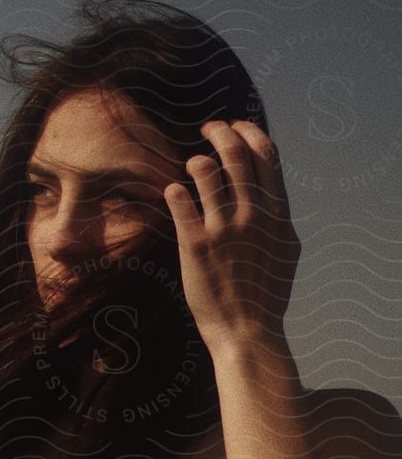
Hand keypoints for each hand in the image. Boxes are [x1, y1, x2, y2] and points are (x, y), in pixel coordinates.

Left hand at [163, 118, 301, 352]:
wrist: (246, 331)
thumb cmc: (266, 294)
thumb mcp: (286, 250)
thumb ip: (279, 217)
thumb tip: (273, 192)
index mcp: (277, 211)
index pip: (266, 153)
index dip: (249, 132)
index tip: (236, 126)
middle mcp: (252, 214)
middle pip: (235, 153)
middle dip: (220, 132)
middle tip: (208, 129)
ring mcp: (223, 228)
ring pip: (205, 171)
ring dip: (197, 161)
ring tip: (192, 166)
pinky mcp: (194, 245)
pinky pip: (179, 201)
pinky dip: (174, 191)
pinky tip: (173, 193)